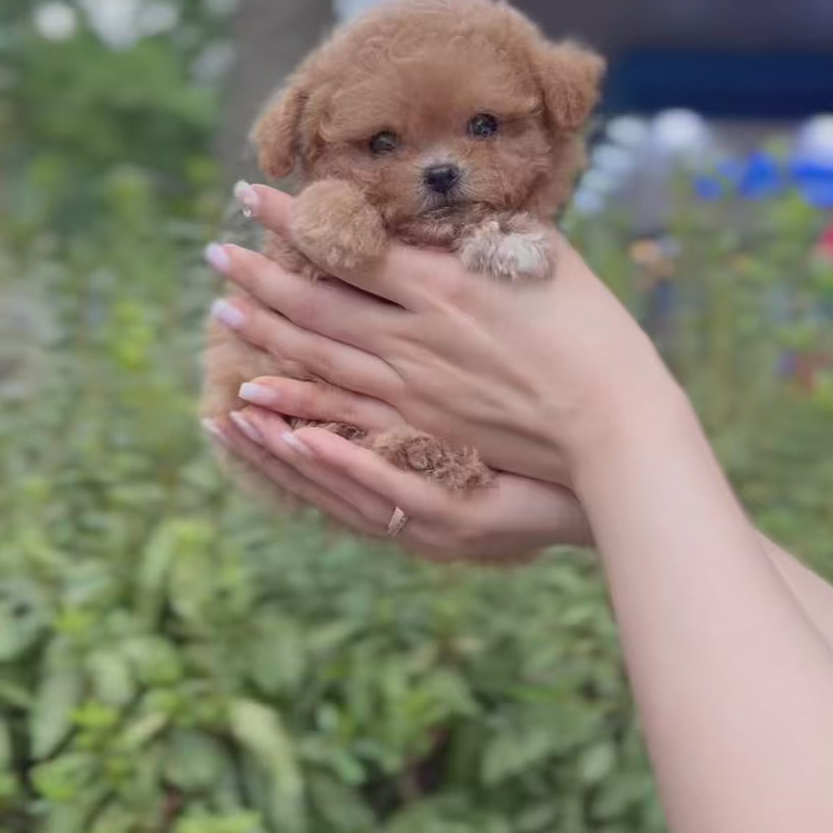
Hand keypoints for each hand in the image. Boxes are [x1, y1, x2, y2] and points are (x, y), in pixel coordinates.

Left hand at [205, 183, 659, 489]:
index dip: (292, 216)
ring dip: (265, 330)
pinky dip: (292, 398)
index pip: (347, 241)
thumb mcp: (542, 257)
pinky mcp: (419, 428)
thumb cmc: (592, 331)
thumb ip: (487, 231)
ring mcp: (411, 385)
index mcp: (442, 280)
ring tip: (222, 311)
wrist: (611, 421)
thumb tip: (452, 200)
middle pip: (316, 299)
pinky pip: (339, 411)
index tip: (251, 193)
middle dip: (259, 274)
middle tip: (215, 255)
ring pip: (317, 353)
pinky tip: (256, 390)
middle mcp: (414, 331)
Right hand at [207, 400, 592, 563]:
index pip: (331, 449)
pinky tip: (310, 441)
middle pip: (320, 472)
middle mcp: (410, 500)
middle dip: (262, 440)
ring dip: (285, 448)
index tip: (230, 399)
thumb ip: (443, 381)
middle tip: (213, 409)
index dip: (278, 428)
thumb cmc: (556, 441)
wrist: (620, 481)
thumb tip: (412, 327)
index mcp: (411, 475)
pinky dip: (347, 466)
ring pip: (341, 483)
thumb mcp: (487, 416)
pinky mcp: (457, 505)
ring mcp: (429, 504)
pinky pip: (391, 487)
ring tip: (241, 415)